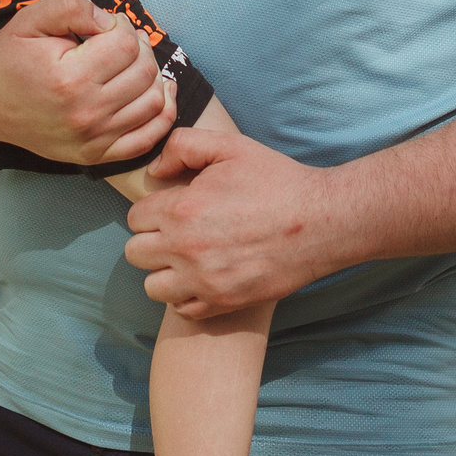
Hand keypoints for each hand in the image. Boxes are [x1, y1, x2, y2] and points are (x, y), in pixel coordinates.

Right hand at [0, 0, 176, 166]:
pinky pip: (148, 137)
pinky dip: (161, 113)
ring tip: (132, 62)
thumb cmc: (10, 56)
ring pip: (152, 101)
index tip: (105, 25)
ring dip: (151, 75)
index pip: (126, 44)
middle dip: (139, 47)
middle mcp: (85, 114)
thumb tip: (108, 19)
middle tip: (119, 40)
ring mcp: (92, 140)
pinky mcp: (95, 155)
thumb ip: (72, 6)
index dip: (121, 26)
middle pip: (144, 71)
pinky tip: (155, 91)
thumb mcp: (32, 18)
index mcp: (70, 79)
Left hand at [123, 129, 341, 317]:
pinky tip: (204, 276)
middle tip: (176, 231)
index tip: (172, 207)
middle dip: (151, 239)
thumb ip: (183, 146)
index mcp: (182, 210)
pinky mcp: (223, 303)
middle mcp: (186, 250)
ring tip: (185, 257)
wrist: (320, 222)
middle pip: (135, 254)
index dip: (151, 209)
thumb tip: (155, 170)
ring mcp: (204, 282)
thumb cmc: (276, 182)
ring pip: (152, 286)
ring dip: (163, 271)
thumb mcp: (230, 147)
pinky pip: (182, 308)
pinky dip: (187, 295)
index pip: (135, 218)